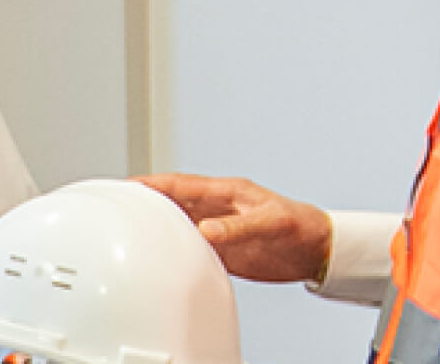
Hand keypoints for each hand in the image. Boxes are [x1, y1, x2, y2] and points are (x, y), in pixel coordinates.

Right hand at [137, 172, 331, 282]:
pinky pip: (191, 247)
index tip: (127, 185)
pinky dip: (174, 249)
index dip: (151, 184)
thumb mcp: (271, 223)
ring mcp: (218, 228)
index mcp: (225, 192)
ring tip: (131, 230)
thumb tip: (205, 230)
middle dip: (144, 200)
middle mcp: (216, 208)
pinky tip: (161, 256)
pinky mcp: (223, 250)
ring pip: (177, 223)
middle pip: (171, 201)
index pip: (179, 185)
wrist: (321, 251)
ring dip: (156, 225)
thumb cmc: (302, 226)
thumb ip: (237, 227)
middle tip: (118, 204)